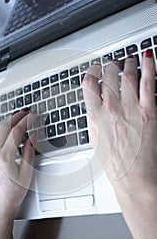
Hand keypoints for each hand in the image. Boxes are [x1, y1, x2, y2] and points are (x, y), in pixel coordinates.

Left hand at [0, 109, 35, 219]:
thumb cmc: (11, 194)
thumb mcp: (26, 175)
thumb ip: (29, 154)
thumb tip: (32, 138)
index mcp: (5, 157)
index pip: (17, 132)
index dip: (26, 121)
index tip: (32, 115)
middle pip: (5, 127)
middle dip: (16, 117)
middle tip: (25, 112)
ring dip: (4, 121)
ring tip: (13, 116)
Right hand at [83, 50, 156, 202]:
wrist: (134, 179)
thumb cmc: (115, 166)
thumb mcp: (96, 141)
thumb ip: (96, 120)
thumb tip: (97, 108)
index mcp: (95, 116)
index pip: (89, 84)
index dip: (92, 72)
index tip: (95, 70)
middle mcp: (111, 109)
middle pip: (109, 76)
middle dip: (111, 66)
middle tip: (114, 63)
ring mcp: (130, 109)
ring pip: (128, 76)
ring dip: (129, 64)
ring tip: (130, 60)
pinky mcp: (149, 111)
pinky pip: (148, 82)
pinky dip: (149, 67)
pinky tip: (148, 59)